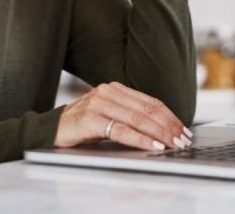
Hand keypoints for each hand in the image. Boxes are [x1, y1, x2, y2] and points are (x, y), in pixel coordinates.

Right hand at [54, 81, 192, 151]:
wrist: (50, 129)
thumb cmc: (82, 125)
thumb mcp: (108, 116)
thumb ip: (129, 116)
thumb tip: (161, 130)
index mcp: (115, 89)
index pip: (150, 102)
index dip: (170, 116)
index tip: (183, 129)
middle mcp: (107, 92)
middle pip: (147, 109)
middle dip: (169, 126)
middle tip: (183, 140)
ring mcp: (98, 104)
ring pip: (138, 118)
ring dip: (159, 133)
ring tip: (173, 144)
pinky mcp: (90, 119)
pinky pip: (121, 130)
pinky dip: (140, 139)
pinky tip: (153, 146)